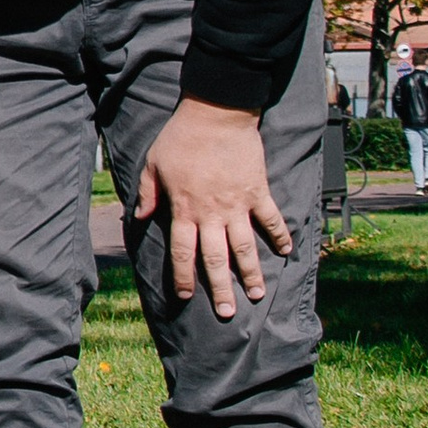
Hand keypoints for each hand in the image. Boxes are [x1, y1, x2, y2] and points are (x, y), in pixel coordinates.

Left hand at [133, 94, 288, 316]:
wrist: (216, 114)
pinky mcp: (258, 192)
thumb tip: (139, 218)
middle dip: (221, 289)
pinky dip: (280, 236)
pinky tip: (287, 252)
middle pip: (216, 259)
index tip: (185, 297)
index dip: (183, 277)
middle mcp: (212, 214)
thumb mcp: (154, 164)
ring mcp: (237, 205)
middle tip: (227, 313)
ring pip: (245, 247)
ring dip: (252, 273)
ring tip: (258, 294)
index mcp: (185, 210)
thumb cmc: (181, 138)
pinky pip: (271, 219)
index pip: (183, 253)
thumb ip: (148, 194)